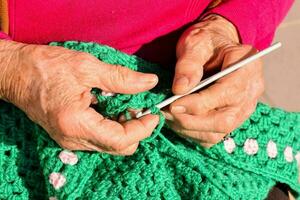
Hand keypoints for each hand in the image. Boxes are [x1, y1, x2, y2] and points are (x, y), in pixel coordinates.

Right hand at [0, 40, 158, 154]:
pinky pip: (99, 139)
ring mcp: (70, 139)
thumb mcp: (87, 67)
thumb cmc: (46, 67)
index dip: (142, 129)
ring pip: (109, 145)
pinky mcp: (69, 135)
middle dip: (136, 130)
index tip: (154, 113)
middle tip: (142, 108)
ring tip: (128, 106)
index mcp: (76, 123)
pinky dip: (113, 127)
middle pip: (117, 147)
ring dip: (125, 129)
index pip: (120, 140)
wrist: (16, 73)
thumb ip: (121, 78)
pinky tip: (113, 109)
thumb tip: (149, 82)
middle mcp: (73, 138)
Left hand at [164, 15, 264, 146]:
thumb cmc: (206, 42)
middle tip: (166, 113)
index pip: (227, 94)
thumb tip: (180, 90)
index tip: (172, 105)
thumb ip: (188, 64)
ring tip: (169, 116)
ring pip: (218, 132)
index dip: (199, 104)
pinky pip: (214, 136)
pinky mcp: (232, 119)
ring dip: (189, 129)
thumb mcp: (195, 43)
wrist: (214, 47)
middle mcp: (251, 92)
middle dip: (192, 121)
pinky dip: (193, 133)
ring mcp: (244, 108)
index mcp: (247, 68)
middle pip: (225, 120)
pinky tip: (179, 121)